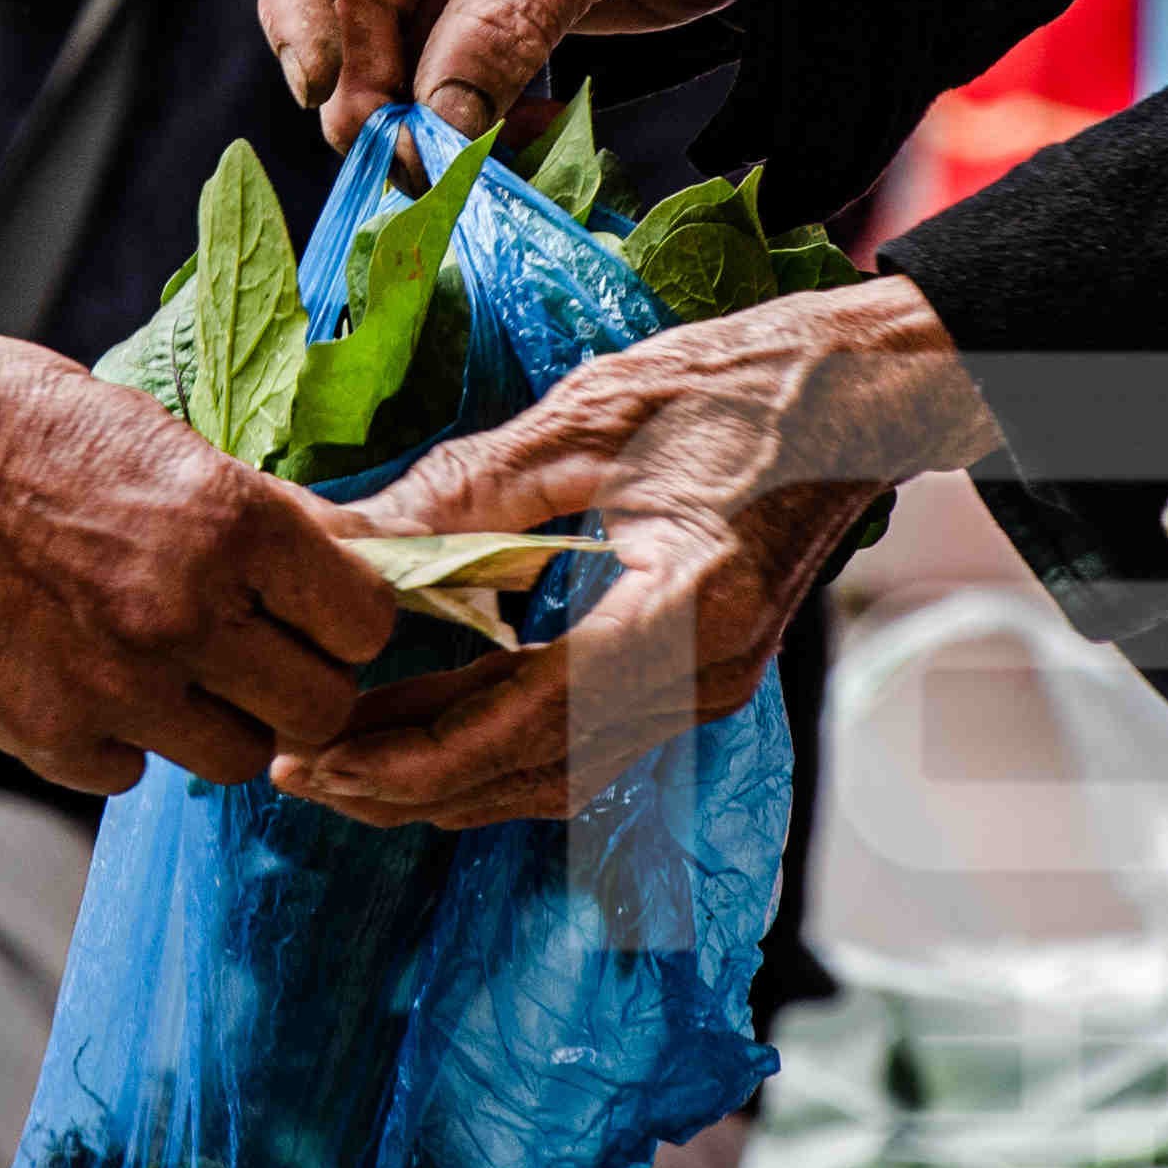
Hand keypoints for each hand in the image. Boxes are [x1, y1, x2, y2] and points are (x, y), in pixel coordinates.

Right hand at [0, 250, 388, 790]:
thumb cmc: (22, 422)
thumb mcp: (165, 436)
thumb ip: (260, 511)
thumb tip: (353, 558)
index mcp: (233, 521)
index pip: (366, 623)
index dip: (344, 622)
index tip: (312, 614)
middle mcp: (189, 611)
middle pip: (319, 710)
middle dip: (295, 685)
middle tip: (253, 655)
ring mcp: (118, 683)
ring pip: (236, 758)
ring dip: (214, 721)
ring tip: (166, 668)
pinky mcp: (47, 731)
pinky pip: (130, 774)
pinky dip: (120, 741)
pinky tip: (85, 679)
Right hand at [259, 0, 750, 152]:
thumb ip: (511, 19)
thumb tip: (436, 120)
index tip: (317, 83)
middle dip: (363, 73)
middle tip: (386, 158)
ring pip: (394, 28)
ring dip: (407, 106)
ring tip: (433, 170)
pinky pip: (447, 53)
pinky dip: (465, 107)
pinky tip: (498, 145)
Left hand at [269, 276, 996, 831]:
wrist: (868, 387)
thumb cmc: (746, 381)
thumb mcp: (593, 416)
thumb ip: (468, 489)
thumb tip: (351, 541)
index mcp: (684, 615)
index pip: (528, 721)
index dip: (415, 755)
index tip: (319, 761)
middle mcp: (702, 678)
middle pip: (534, 773)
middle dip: (410, 785)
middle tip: (299, 773)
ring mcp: (708, 688)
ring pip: (557, 774)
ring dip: (450, 779)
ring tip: (345, 767)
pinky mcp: (698, 675)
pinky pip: (585, 741)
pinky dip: (499, 747)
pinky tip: (431, 728)